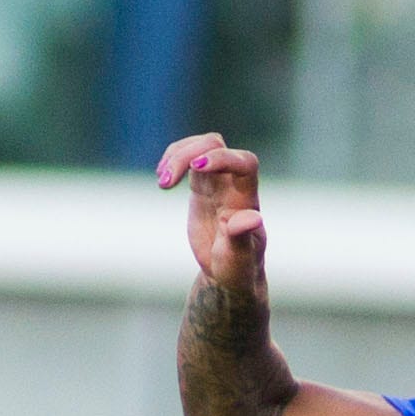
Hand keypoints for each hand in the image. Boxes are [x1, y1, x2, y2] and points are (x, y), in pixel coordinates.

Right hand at [159, 131, 265, 296]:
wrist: (228, 270)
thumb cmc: (238, 267)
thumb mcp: (238, 258)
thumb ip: (242, 237)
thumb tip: (252, 218)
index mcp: (246, 198)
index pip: (243, 162)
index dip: (221, 158)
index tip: (195, 168)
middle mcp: (233, 183)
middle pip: (215, 144)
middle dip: (188, 154)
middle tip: (165, 181)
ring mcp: (217, 181)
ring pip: (200, 146)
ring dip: (177, 155)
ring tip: (161, 182)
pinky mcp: (202, 184)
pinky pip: (189, 156)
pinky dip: (173, 160)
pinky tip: (162, 179)